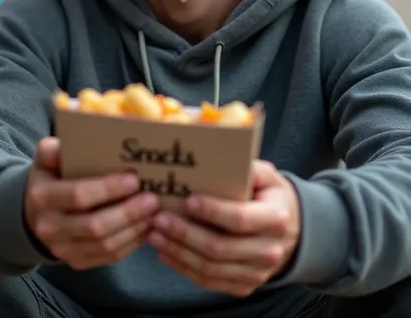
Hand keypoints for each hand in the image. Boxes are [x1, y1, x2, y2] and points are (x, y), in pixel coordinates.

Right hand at [25, 137, 159, 269]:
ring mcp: (62, 249)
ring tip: (155, 214)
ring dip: (134, 230)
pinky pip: (108, 257)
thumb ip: (51, 150)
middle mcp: (50, 228)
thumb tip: (60, 145)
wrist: (35, 213)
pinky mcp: (76, 262)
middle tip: (153, 199)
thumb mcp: (46, 159)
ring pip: (104, 245)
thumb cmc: (50, 178)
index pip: (78, 195)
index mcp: (43, 197)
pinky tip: (146, 229)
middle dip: (128, 213)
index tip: (134, 179)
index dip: (108, 189)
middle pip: (95, 226)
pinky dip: (131, 244)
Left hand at [148, 160, 299, 296]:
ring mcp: (256, 273)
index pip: (239, 219)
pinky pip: (209, 282)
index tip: (188, 200)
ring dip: (178, 252)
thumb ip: (248, 167)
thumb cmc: (270, 196)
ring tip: (155, 234)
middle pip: (220, 248)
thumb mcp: (267, 176)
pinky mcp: (243, 285)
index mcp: (275, 218)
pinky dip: (184, 268)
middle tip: (159, 218)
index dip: (212, 211)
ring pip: (210, 268)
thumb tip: (217, 159)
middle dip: (185, 233)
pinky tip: (166, 253)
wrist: (291, 230)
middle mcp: (268, 250)